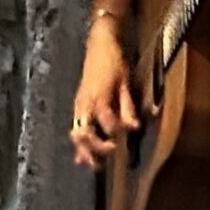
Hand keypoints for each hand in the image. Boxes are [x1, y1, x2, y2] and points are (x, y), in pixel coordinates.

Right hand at [69, 20, 139, 167]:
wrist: (99, 44)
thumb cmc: (114, 61)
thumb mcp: (125, 82)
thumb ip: (128, 107)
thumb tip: (134, 128)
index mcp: (99, 98)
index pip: (108, 124)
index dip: (118, 133)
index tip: (127, 138)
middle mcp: (85, 104)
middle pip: (85, 133)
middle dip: (96, 148)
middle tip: (111, 153)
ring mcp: (79, 105)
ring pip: (76, 134)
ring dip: (84, 151)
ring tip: (93, 165)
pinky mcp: (77, 105)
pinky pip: (75, 128)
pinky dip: (79, 144)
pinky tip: (81, 157)